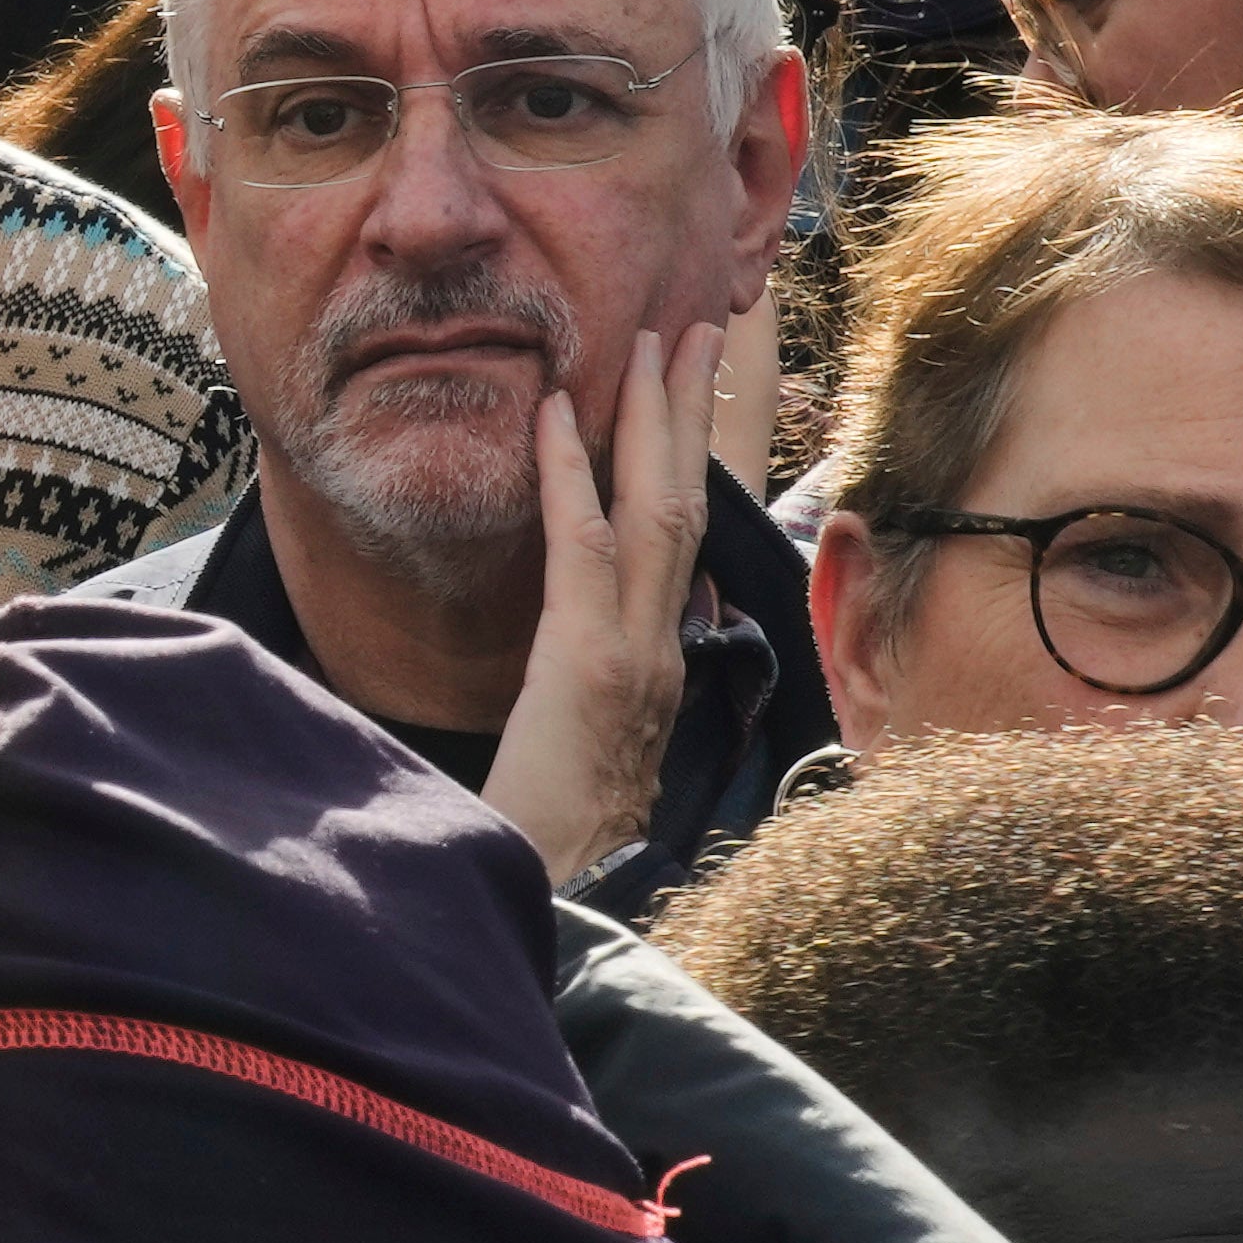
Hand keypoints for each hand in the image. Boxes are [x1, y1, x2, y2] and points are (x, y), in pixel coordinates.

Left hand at [480, 309, 750, 891]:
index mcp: (662, 668)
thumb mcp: (584, 761)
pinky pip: (578, 552)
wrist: (562, 917)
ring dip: (652, 417)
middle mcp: (663, 651)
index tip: (691, 390)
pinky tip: (549, 410)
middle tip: (694, 325)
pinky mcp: (582, 669)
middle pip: (687, 506)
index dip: (691, 461)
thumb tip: (589, 650)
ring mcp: (632, 657)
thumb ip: (595, 698)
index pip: (684, 543)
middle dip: (692, 411)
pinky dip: (566, 474)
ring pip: (655, 512)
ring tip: (652, 338)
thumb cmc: (553, 851)